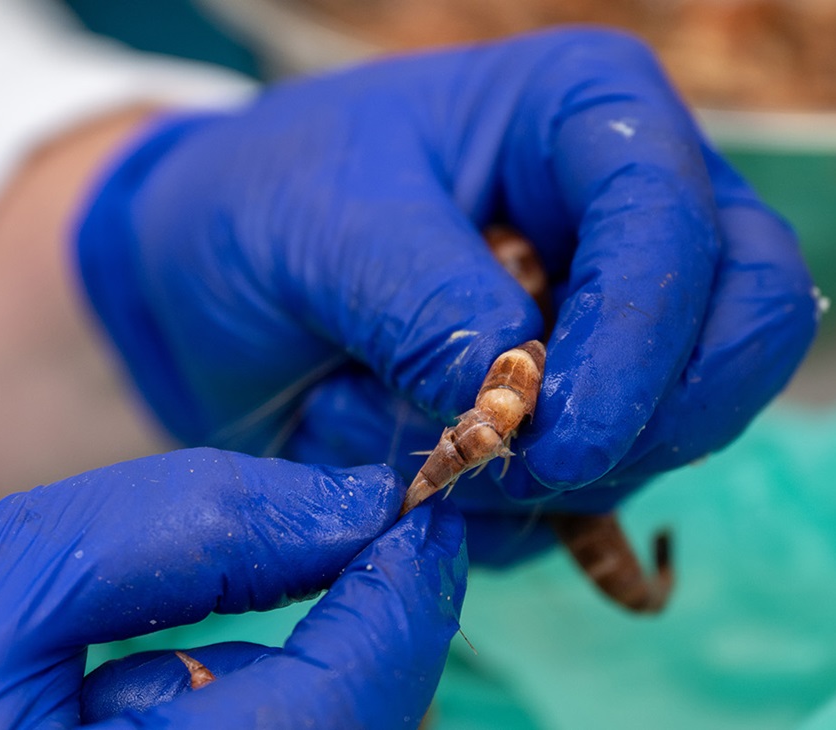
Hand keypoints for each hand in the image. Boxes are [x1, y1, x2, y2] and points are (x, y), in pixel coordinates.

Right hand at [0, 450, 465, 727]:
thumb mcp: (8, 576)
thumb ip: (188, 532)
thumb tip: (347, 509)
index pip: (350, 702)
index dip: (403, 592)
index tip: (421, 502)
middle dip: (370, 635)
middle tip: (352, 535)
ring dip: (325, 675)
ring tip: (258, 594)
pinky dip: (266, 719)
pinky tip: (183, 678)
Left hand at [76, 28, 816, 560]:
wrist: (201, 290)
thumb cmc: (256, 210)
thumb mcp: (317, 228)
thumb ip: (420, 300)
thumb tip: (516, 402)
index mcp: (581, 118)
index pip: (678, 224)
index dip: (644, 334)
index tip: (565, 431)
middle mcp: (619, 219)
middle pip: (742, 328)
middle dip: (644, 419)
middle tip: (523, 467)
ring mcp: (604, 328)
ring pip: (672, 433)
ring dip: (538, 478)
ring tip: (387, 433)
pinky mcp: (566, 419)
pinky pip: (591, 500)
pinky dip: (500, 517)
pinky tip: (396, 464)